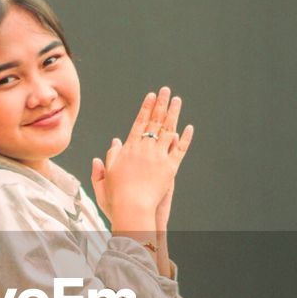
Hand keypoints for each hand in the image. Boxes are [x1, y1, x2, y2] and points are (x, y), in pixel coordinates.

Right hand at [91, 86, 192, 220]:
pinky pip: (180, 150)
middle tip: (166, 91)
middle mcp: (145, 148)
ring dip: (174, 114)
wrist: (132, 207)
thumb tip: (114, 142)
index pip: (139, 122)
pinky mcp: (170, 168)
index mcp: (129, 148)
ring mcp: (159, 157)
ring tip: (177, 101)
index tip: (151, 96)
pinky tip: (189, 128)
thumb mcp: (106, 174)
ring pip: (169, 131)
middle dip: (161, 104)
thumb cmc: (117, 194)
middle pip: (155, 122)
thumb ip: (110, 157)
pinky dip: (185, 138)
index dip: (146, 108)